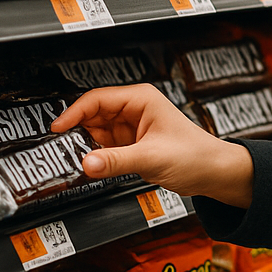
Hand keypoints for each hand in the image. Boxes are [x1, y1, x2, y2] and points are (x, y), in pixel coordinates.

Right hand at [50, 84, 253, 207]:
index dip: (74, 113)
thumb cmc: (197, 155)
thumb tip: (88, 162)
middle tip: (62, 148)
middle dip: (78, 131)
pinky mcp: (132, 145)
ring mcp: (132, 127)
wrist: (214, 172)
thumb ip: (117, 161)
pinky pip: (105, 147)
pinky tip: (92, 165)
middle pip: (92, 115)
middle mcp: (135, 109)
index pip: (97, 99)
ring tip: (75, 159)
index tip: (57, 129)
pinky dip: (97, 155)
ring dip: (87, 145)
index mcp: (142, 99)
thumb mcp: (152, 157)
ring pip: (96, 132)